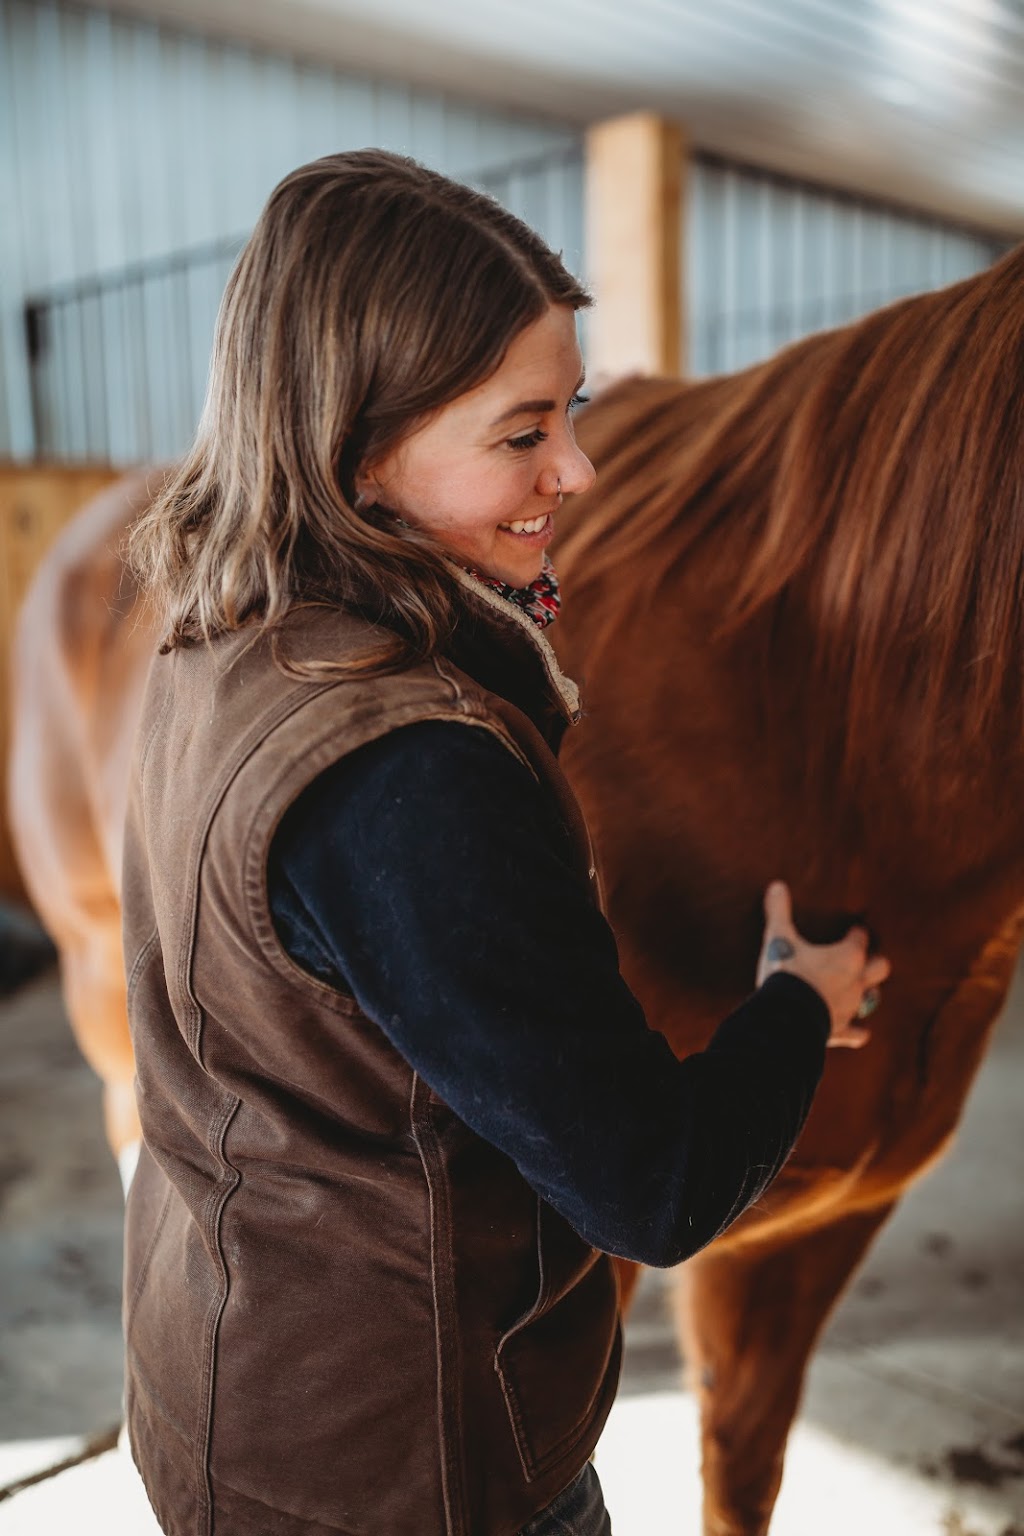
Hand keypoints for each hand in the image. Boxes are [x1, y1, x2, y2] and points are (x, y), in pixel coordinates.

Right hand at [756, 880, 891, 1048]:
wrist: (786, 1017)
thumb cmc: (787, 972)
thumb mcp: (779, 938)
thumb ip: (779, 911)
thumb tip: (776, 885)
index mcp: (848, 955)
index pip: (861, 938)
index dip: (857, 933)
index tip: (853, 930)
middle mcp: (857, 981)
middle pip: (880, 967)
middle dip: (875, 962)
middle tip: (863, 959)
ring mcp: (851, 1007)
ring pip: (872, 999)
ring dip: (867, 994)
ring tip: (859, 990)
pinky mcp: (841, 1030)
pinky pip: (857, 1033)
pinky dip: (858, 1032)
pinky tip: (860, 1033)